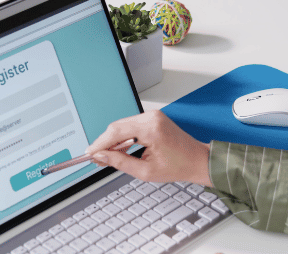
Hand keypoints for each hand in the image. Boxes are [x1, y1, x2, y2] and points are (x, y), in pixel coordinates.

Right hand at [87, 110, 212, 186]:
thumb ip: (120, 162)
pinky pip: (131, 125)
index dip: (100, 143)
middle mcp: (151, 117)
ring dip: (114, 140)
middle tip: (97, 159)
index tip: (90, 153)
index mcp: (151, 128)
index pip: (116, 132)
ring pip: (123, 125)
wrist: (197, 160)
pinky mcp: (153, 118)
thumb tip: (102, 157)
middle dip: (105, 143)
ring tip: (108, 157)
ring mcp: (152, 116)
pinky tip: (120, 149)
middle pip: (117, 126)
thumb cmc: (179, 166)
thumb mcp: (145, 171)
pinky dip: (123, 137)